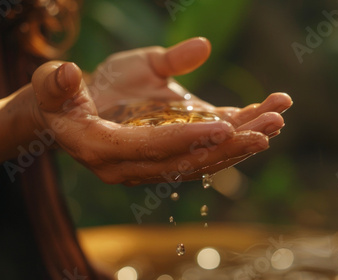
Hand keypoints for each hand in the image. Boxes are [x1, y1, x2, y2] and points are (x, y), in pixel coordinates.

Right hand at [30, 39, 291, 184]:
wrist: (72, 114)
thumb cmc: (65, 95)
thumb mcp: (60, 82)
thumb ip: (62, 81)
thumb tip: (71, 70)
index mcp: (103, 149)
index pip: (152, 149)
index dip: (188, 138)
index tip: (225, 125)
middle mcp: (131, 166)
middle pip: (188, 160)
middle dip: (230, 144)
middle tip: (270, 124)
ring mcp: (153, 163)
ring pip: (203, 158)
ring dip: (241, 140)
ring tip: (278, 116)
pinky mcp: (170, 152)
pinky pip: (205, 149)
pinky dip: (235, 134)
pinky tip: (266, 115)